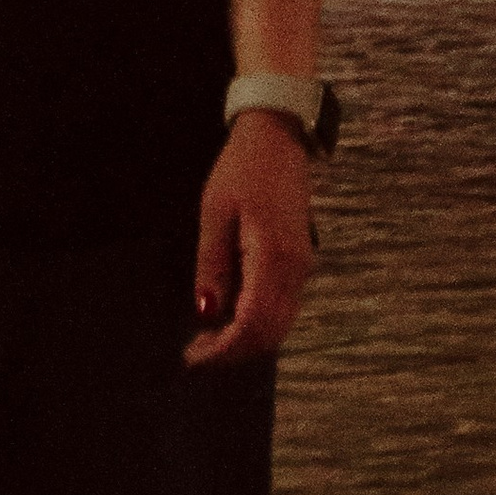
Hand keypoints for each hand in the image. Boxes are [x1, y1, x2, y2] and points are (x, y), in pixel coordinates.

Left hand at [185, 109, 316, 365]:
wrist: (278, 137)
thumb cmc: (242, 168)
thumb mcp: (215, 213)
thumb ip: (212, 265)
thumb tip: (205, 313)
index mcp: (273, 257)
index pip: (253, 324)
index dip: (224, 349)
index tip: (193, 357)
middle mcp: (295, 270)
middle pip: (270, 334)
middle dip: (233, 351)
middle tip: (195, 352)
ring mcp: (302, 268)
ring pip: (279, 325)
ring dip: (244, 340)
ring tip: (206, 337)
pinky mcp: (299, 263)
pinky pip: (282, 308)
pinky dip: (256, 322)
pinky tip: (228, 314)